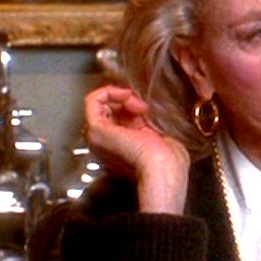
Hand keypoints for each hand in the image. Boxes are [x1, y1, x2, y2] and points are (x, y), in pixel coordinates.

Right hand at [84, 85, 190, 214]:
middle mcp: (106, 143)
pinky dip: (109, 91)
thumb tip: (144, 109)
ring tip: (138, 104)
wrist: (162, 169)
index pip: (120, 116)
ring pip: (101, 103)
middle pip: (109, 109)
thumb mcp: (159, 136)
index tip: (148, 109)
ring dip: (120, 96)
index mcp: (122, 147)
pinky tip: (126, 95)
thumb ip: (147, 124)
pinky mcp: (94, 128)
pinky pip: (92, 100)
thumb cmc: (168, 159)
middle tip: (144, 106)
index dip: (133, 106)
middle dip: (127, 100)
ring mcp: (97, 136)